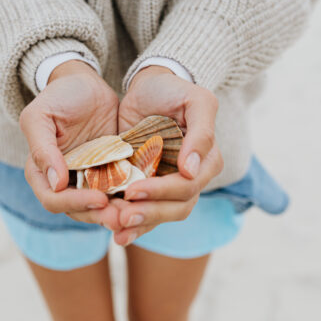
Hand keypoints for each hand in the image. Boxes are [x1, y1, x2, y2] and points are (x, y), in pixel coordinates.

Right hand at [20, 60, 120, 230]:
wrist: (86, 85)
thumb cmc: (58, 97)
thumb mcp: (40, 116)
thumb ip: (42, 149)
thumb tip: (56, 183)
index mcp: (42, 173)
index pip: (54, 200)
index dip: (75, 204)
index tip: (99, 199)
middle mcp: (65, 182)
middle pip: (80, 210)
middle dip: (100, 216)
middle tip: (123, 217)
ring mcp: (89, 179)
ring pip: (102, 206)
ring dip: (118, 212)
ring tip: (137, 212)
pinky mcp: (111, 173)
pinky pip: (121, 189)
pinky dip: (131, 197)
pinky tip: (148, 197)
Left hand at [114, 65, 223, 244]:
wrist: (149, 88)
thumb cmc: (173, 91)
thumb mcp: (196, 101)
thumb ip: (202, 133)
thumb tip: (191, 171)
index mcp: (205, 162)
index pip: (187, 187)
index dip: (162, 192)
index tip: (133, 191)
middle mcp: (190, 178)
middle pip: (175, 208)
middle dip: (149, 214)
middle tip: (121, 217)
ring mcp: (168, 184)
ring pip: (159, 215)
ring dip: (138, 224)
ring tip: (114, 229)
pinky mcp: (148, 184)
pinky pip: (143, 209)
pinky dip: (131, 223)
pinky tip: (115, 232)